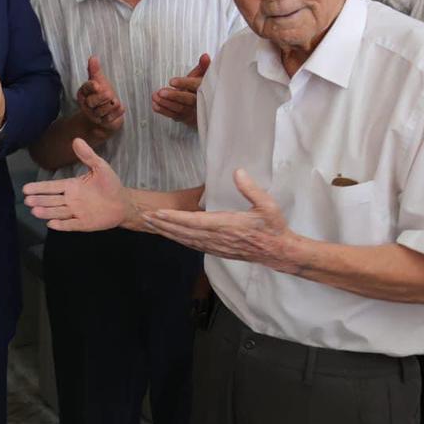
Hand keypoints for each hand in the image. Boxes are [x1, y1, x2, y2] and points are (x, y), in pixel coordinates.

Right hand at [23, 138, 132, 230]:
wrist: (123, 203)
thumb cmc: (110, 185)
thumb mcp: (100, 167)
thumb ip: (87, 155)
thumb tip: (76, 139)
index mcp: (72, 186)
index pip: (52, 187)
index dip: (39, 188)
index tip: (26, 189)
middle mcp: (70, 200)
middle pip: (51, 200)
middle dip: (39, 200)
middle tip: (28, 200)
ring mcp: (76, 212)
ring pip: (58, 212)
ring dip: (46, 212)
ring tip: (35, 211)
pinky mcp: (83, 224)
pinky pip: (70, 224)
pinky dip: (61, 224)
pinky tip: (51, 223)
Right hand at [76, 56, 124, 135]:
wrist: (106, 114)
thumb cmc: (102, 95)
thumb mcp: (99, 81)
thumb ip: (95, 70)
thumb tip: (93, 57)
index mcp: (83, 93)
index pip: (86, 88)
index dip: (92, 87)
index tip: (97, 85)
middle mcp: (86, 105)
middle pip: (93, 101)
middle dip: (103, 96)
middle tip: (109, 94)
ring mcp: (94, 115)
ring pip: (104, 109)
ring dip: (112, 104)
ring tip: (113, 102)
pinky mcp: (103, 123)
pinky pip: (111, 117)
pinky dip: (118, 112)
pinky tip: (118, 108)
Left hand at [141, 169, 302, 273]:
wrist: (279, 252)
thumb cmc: (273, 227)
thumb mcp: (267, 205)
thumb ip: (251, 188)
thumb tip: (237, 171)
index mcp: (227, 225)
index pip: (195, 222)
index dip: (174, 218)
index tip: (158, 213)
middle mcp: (218, 238)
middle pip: (184, 232)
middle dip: (163, 224)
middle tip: (144, 216)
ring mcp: (217, 247)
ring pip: (186, 240)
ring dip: (167, 232)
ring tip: (151, 224)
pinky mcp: (218, 251)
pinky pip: (194, 245)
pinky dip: (179, 240)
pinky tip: (170, 235)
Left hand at [151, 53, 209, 127]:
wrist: (204, 106)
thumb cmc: (200, 87)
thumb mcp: (202, 76)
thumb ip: (203, 67)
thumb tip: (205, 56)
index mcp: (204, 89)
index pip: (195, 85)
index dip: (184, 83)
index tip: (172, 81)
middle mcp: (200, 102)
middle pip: (188, 100)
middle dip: (174, 96)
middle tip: (161, 92)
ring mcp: (192, 112)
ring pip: (179, 108)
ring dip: (166, 103)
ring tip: (155, 96)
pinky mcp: (184, 118)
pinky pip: (173, 115)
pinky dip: (163, 111)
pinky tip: (155, 105)